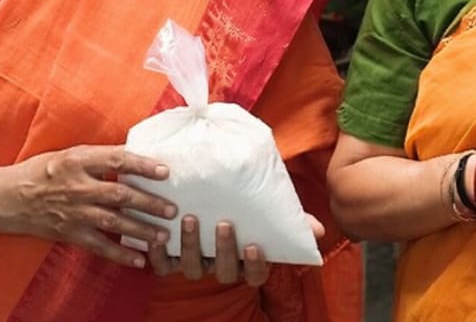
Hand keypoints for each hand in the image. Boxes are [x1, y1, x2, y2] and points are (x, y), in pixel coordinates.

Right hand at [0, 145, 175, 267]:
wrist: (8, 198)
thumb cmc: (44, 170)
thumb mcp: (71, 153)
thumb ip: (101, 156)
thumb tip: (136, 153)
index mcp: (79, 160)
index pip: (117, 161)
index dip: (142, 166)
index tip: (165, 171)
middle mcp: (78, 187)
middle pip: (120, 195)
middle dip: (149, 203)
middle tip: (173, 209)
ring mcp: (74, 212)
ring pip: (113, 222)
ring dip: (141, 230)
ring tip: (164, 235)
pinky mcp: (69, 233)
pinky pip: (99, 246)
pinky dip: (120, 255)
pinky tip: (140, 260)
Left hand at [147, 213, 325, 284]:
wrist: (210, 200)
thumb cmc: (247, 209)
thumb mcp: (271, 214)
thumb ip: (294, 220)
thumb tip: (319, 229)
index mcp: (246, 260)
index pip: (255, 274)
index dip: (255, 264)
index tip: (255, 245)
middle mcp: (221, 266)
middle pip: (224, 270)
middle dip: (224, 249)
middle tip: (224, 224)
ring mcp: (195, 264)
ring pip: (192, 268)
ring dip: (191, 246)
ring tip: (191, 219)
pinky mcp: (170, 260)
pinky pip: (161, 265)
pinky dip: (157, 253)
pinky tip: (158, 235)